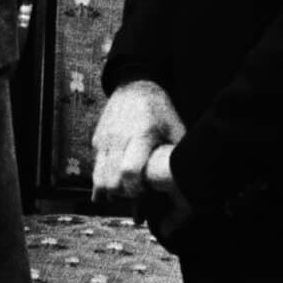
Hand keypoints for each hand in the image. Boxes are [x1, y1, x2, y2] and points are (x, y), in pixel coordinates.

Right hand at [91, 80, 185, 198]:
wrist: (135, 86)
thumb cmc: (160, 111)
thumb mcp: (174, 128)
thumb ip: (175, 155)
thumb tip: (186, 180)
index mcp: (142, 134)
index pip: (129, 172)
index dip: (135, 190)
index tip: (145, 192)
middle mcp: (118, 137)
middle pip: (110, 180)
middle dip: (122, 194)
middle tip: (135, 196)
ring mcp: (105, 139)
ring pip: (98, 176)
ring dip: (109, 190)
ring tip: (123, 193)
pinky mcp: (97, 140)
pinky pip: (95, 167)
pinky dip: (103, 178)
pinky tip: (115, 182)